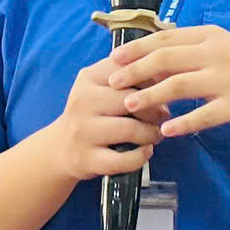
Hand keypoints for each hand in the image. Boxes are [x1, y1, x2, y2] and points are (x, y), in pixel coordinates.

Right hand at [48, 55, 161, 182]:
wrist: (61, 148)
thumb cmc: (93, 113)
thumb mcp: (102, 86)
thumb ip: (130, 75)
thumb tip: (169, 70)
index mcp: (89, 78)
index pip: (129, 71)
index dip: (153, 81)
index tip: (162, 89)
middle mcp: (82, 101)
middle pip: (132, 100)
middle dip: (156, 110)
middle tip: (163, 116)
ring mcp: (83, 131)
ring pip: (131, 129)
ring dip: (152, 133)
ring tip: (155, 134)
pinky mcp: (88, 159)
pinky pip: (124, 159)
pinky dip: (141, 156)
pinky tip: (145, 151)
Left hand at [107, 24, 229, 140]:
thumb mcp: (217, 50)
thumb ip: (186, 51)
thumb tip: (147, 59)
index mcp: (209, 36)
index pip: (164, 38)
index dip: (136, 48)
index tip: (113, 59)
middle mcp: (216, 53)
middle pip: (166, 59)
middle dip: (135, 71)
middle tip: (113, 83)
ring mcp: (226, 79)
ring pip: (179, 86)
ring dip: (150, 96)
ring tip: (130, 105)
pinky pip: (203, 115)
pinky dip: (182, 122)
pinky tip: (165, 130)